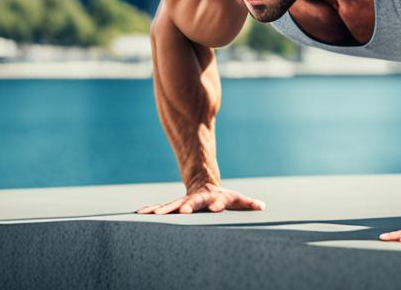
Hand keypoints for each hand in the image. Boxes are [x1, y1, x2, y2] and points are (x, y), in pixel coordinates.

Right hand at [135, 181, 265, 214]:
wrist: (204, 186)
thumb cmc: (222, 197)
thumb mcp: (235, 199)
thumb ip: (247, 203)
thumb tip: (262, 206)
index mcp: (212, 198)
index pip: (215, 201)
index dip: (216, 204)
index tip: (216, 208)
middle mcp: (195, 199)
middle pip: (191, 203)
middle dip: (186, 207)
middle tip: (182, 212)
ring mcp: (183, 201)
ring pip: (171, 205)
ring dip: (162, 210)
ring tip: (150, 214)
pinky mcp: (173, 205)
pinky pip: (160, 207)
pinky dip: (150, 210)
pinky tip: (139, 213)